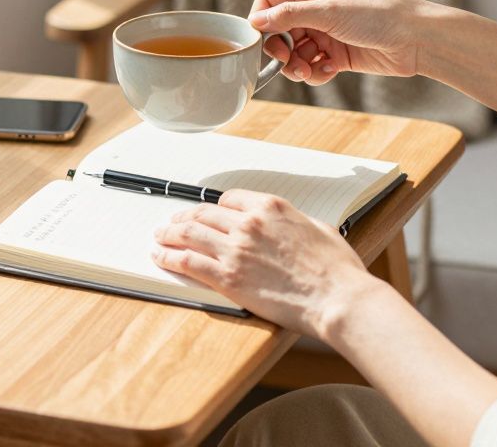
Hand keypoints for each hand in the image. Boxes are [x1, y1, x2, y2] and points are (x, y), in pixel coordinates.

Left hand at [152, 190, 377, 336]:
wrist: (337, 298)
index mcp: (271, 207)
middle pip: (203, 214)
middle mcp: (249, 223)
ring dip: (169, 234)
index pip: (230, 200)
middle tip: (172, 222)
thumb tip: (287, 227)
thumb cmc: (336, 270)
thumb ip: (294, 223)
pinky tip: (160, 257)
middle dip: (184, 217)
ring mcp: (235, 249)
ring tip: (159, 237)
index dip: (214, 208)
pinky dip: (169, 257)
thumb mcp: (318, 229)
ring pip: (189, 234)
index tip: (207, 214)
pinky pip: (188, 261)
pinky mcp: (228, 277)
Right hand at [249, 0, 431, 85]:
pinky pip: (312, 67)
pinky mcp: (336, 55)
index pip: (269, 1)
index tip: (259, 42)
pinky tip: (332, 70)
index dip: (261, 21)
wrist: (416, 39)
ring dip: (297, 66)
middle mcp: (315, 9)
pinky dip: (316, 72)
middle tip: (287, 61)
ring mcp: (325, 33)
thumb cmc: (377, 14)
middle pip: (278, 32)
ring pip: (294, 53)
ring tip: (310, 71)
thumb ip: (289, 16)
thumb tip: (255, 20)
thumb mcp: (329, 12)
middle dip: (280, 50)